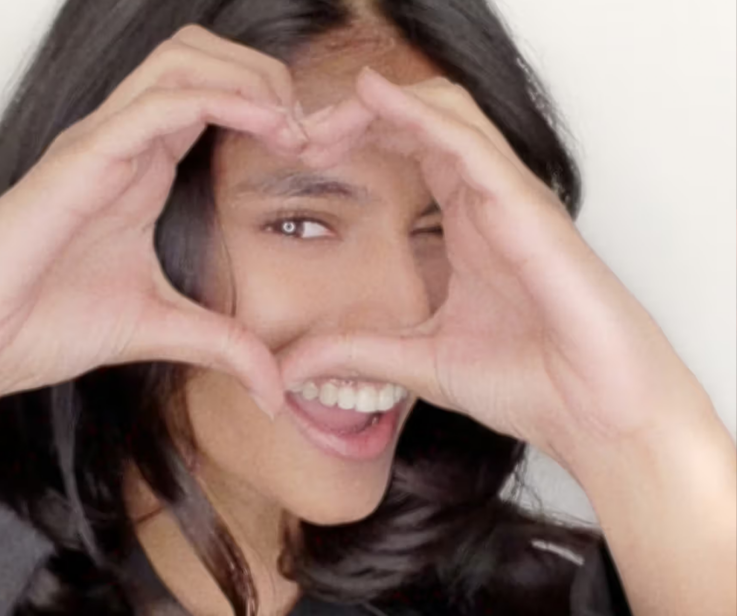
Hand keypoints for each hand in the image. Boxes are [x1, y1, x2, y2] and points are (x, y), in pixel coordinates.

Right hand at [0, 25, 306, 448]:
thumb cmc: (40, 324)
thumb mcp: (157, 330)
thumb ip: (221, 346)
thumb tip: (274, 388)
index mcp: (141, 168)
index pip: (213, 98)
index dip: (272, 110)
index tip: (318, 150)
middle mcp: (123, 143)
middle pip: (202, 57)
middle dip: (266, 75)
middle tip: (310, 127)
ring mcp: (100, 145)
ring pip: (183, 61)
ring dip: (250, 78)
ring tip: (292, 124)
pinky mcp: (82, 161)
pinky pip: (159, 104)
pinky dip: (221, 100)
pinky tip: (266, 126)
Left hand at [278, 67, 712, 467]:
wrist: (597, 416)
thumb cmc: (532, 384)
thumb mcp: (418, 361)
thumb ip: (355, 352)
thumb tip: (288, 366)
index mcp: (466, 225)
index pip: (410, 150)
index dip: (356, 137)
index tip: (300, 153)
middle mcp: (487, 201)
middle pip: (421, 119)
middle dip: (357, 114)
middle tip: (299, 132)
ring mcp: (511, 200)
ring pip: (446, 113)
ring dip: (380, 105)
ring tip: (321, 117)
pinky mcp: (528, 211)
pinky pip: (471, 144)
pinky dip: (420, 115)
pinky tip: (374, 100)